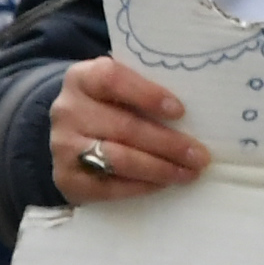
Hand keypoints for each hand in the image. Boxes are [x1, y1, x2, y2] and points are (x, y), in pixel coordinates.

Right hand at [48, 57, 203, 201]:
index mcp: (82, 78)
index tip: (180, 111)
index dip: (147, 94)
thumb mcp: (122, 88)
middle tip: (200, 156)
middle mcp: (67, 110)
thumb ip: (147, 89)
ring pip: (118, 159)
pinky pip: (108, 186)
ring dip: (160, 168)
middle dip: (169, 144)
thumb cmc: (112, 106)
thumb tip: (201, 108)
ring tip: (189, 172)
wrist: (73, 136)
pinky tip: (163, 184)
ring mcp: (62, 146)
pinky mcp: (66, 178)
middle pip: (124, 127)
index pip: (112, 79)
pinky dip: (141, 186)